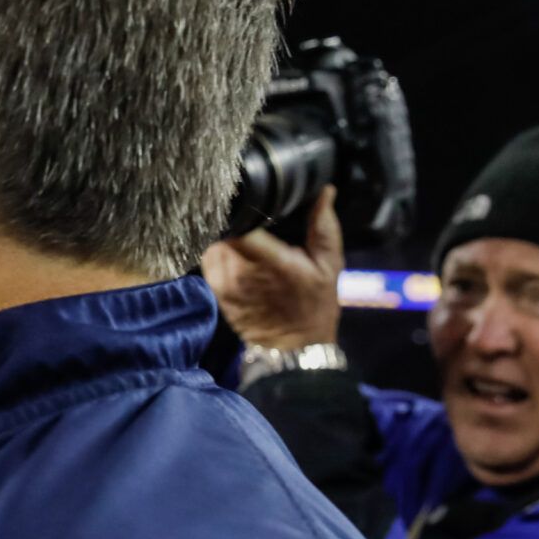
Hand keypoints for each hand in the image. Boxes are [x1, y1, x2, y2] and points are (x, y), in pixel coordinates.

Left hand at [200, 185, 344, 349]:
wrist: (296, 346)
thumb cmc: (314, 304)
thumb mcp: (328, 264)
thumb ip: (323, 226)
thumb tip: (325, 192)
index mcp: (272, 263)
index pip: (240, 227)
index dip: (238, 208)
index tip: (243, 194)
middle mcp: (241, 273)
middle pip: (223, 231)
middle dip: (233, 220)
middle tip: (248, 215)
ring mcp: (224, 284)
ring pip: (213, 244)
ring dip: (225, 237)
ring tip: (244, 234)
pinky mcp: (216, 292)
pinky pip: (209, 261)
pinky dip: (219, 253)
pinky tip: (236, 254)